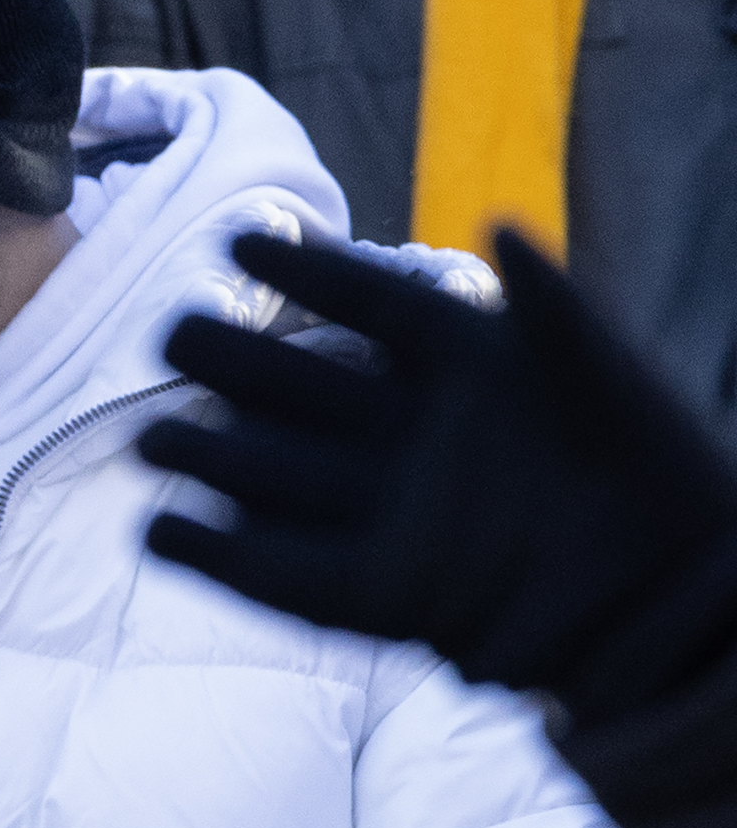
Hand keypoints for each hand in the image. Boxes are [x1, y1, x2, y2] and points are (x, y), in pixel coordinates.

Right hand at [143, 229, 736, 724]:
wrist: (680, 602)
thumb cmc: (661, 477)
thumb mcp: (611, 378)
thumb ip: (553, 305)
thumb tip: (501, 225)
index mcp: (472, 371)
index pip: (375, 309)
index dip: (312, 275)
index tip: (239, 239)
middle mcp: (420, 439)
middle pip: (307, 390)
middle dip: (236, 362)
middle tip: (172, 334)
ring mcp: (399, 518)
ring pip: (282, 478)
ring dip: (213, 458)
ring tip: (148, 441)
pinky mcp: (388, 598)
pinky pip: (288, 578)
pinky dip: (224, 557)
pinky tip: (162, 531)